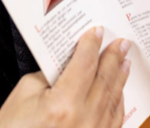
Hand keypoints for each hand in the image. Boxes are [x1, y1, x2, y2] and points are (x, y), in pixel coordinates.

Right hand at [0, 27, 131, 127]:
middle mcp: (83, 120)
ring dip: (120, 77)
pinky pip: (115, 119)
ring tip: (124, 61)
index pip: (84, 64)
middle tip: (122, 43)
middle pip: (104, 79)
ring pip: (114, 99)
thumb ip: (52, 74)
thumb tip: (71, 62)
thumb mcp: (25, 93)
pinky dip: (118, 102)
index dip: (91, 45)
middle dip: (114, 58)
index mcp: (63, 105)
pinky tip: (119, 91)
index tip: (97, 32)